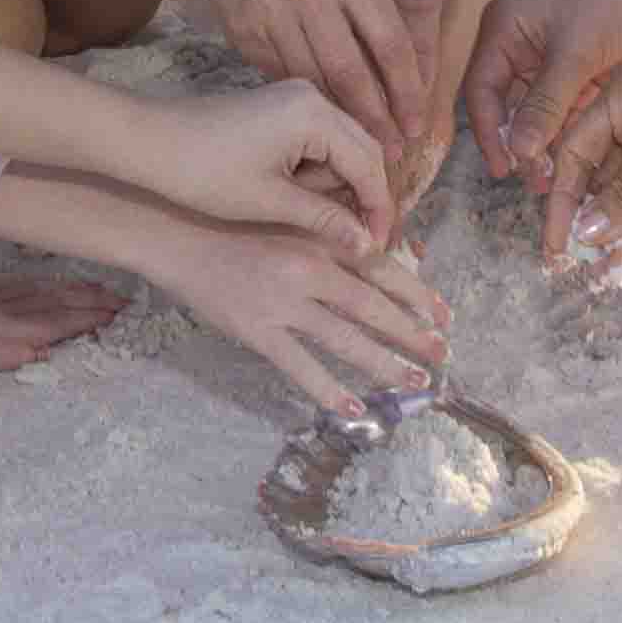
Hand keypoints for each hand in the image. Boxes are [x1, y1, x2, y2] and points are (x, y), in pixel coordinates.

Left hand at [128, 76, 399, 252]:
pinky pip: (319, 140)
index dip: (378, 209)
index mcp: (314, 115)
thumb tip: (369, 245)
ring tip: (334, 224)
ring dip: (342, 184)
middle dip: (366, 196)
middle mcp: (312, 96)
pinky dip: (321, 171)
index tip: (378, 247)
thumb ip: (325, 219)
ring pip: (342, 145)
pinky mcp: (279, 108)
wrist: (147, 143)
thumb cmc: (204, 174)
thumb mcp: (270, 203)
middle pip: (363, 149)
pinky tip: (310, 201)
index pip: (368, 165)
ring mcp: (294, 98)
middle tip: (366, 240)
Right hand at [134, 205, 451, 419]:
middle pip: (373, 308)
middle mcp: (309, 269)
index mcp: (321, 237)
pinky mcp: (257, 330)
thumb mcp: (293, 212)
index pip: (383, 269)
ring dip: (384, 364)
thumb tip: (388, 251)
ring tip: (415, 384)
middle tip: (442, 356)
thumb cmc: (238, 218)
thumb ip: (336, 229)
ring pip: (345, 340)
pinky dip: (329, 391)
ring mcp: (282, 303)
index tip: (444, 315)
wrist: (177, 232)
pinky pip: (300, 367)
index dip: (418, 294)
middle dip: (412, 335)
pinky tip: (353, 410)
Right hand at [196, 0, 424, 152]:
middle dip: (375, 118)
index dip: (408, 91)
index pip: (391, 43)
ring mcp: (271, 8)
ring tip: (358, 142)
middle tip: (391, 150)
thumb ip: (380, 7)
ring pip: (311, 80)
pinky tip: (316, 115)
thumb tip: (409, 77)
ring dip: (337, 117)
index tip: (417, 124)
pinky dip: (301, 96)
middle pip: (351, 72)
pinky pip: (278, 74)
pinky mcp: (242, 26)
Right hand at [466, 0, 621, 199]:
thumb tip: (519, 152)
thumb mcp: (575, 54)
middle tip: (537, 182)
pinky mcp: (585, 69)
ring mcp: (554, 58)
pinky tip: (580, 160)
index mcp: (505, 29)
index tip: (504, 169)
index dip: (489, 132)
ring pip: (541, 112)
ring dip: (547, 144)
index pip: (481, 90)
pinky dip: (572, 132)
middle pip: (509, 106)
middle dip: (521, 144)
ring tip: (559, 180)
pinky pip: (568, 108)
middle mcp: (522, 44)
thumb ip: (544, 106)